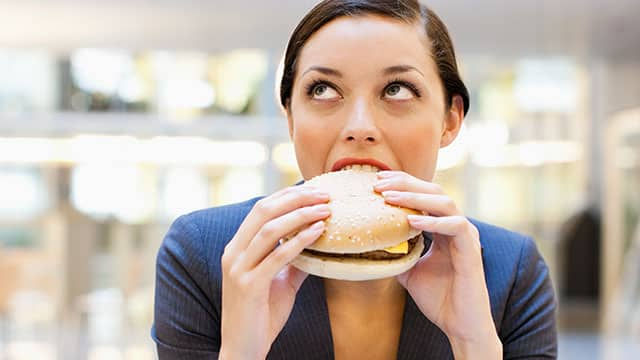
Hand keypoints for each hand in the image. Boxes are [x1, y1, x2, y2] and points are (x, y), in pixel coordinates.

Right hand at [219, 185, 330, 358]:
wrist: (243, 349)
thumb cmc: (261, 315)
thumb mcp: (280, 282)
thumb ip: (294, 260)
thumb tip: (316, 240)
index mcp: (237, 247)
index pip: (261, 209)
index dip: (287, 195)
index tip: (313, 190)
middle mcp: (233, 253)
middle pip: (263, 211)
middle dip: (295, 198)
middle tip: (323, 194)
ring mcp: (238, 269)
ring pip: (270, 230)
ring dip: (301, 215)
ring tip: (325, 210)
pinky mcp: (249, 286)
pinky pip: (277, 256)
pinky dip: (300, 240)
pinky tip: (318, 232)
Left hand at [374, 171, 501, 358]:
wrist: (459, 326)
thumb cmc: (439, 299)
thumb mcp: (409, 271)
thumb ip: (398, 253)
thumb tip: (371, 244)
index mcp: (444, 228)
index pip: (425, 195)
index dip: (403, 184)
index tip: (378, 181)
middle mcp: (457, 227)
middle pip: (434, 191)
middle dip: (405, 183)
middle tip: (380, 183)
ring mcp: (466, 236)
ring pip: (445, 202)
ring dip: (415, 197)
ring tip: (389, 197)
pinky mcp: (472, 250)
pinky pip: (456, 226)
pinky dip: (433, 221)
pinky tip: (410, 220)